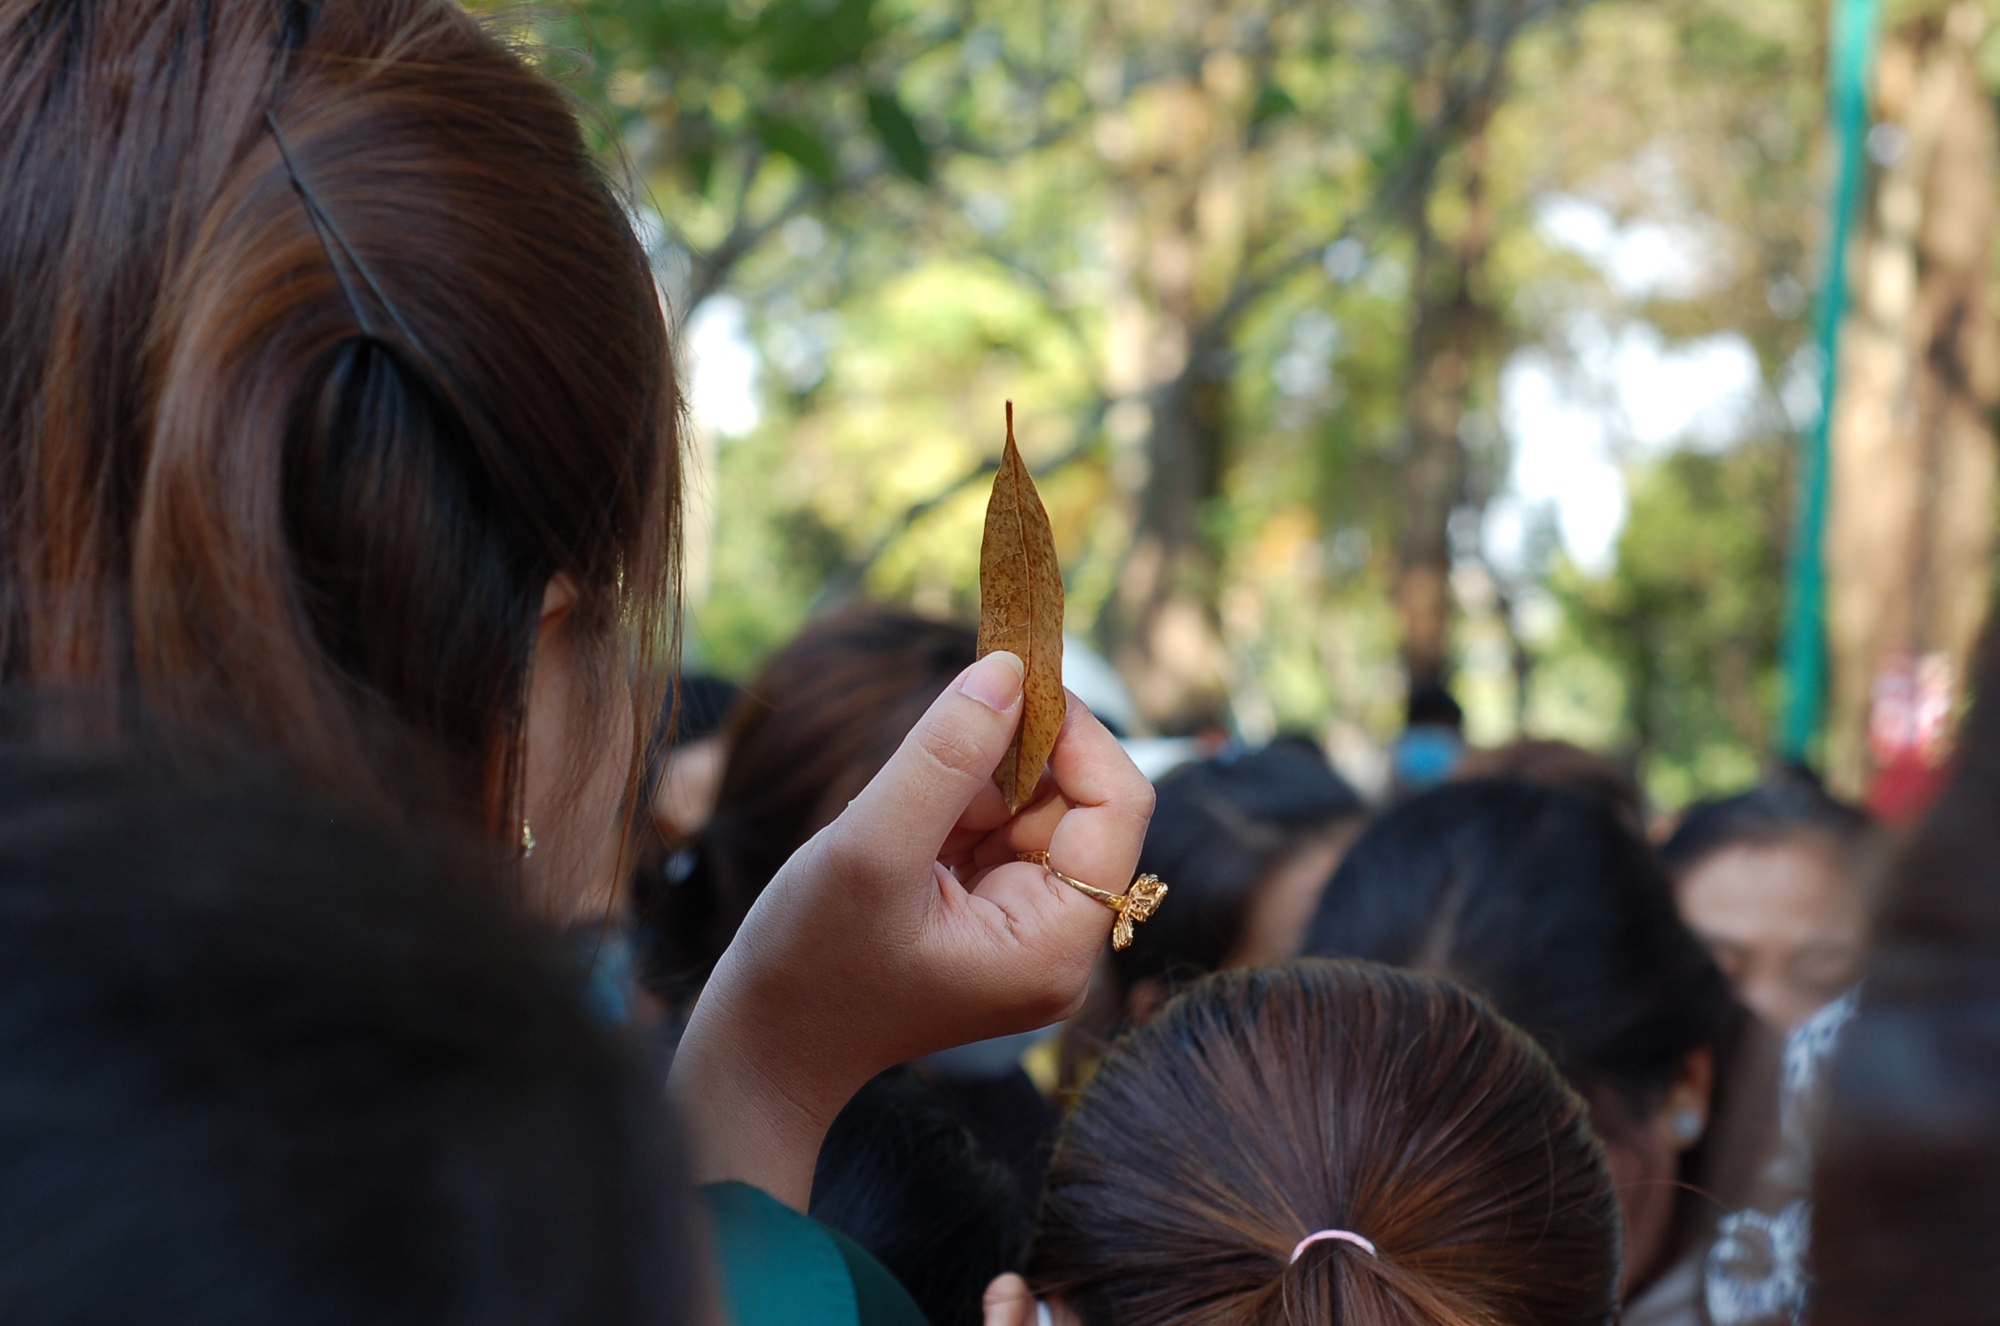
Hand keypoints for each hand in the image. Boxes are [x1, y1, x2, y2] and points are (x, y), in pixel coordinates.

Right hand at [668, 650, 1154, 1206]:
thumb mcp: (872, 847)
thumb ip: (944, 756)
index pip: (1117, 809)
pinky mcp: (991, 915)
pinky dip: (953, 807)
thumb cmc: (809, 964)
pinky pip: (997, 829)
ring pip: (1032, 808)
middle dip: (1011, 760)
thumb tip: (1006, 669)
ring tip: (899, 819)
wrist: (762, 1046)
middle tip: (936, 739)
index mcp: (1055, 945)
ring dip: (972, 785)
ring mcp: (1027, 930)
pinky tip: (901, 836)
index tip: (1014, 676)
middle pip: (1077, 805)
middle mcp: (1060, 942)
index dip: (1076, 734)